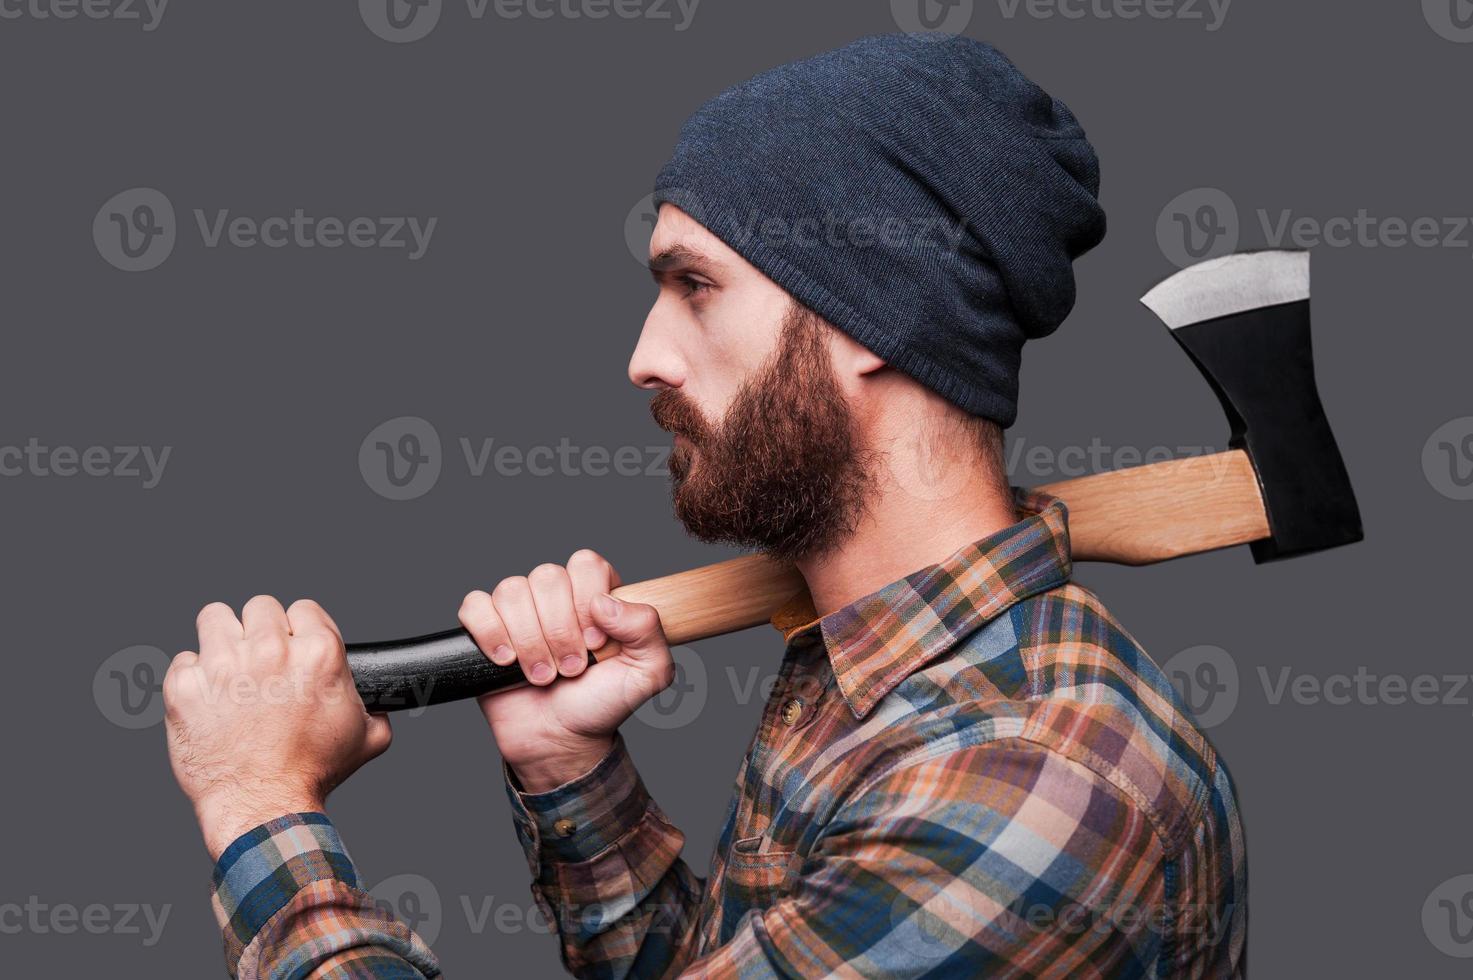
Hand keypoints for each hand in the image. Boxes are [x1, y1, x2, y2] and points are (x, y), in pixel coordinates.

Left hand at [163, 596, 392, 858]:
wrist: (264, 808)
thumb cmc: (311, 774)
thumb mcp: (366, 738)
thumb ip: (375, 710)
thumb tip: (379, 705)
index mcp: (318, 654)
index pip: (303, 609)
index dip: (299, 630)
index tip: (293, 648)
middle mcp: (270, 651)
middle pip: (259, 607)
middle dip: (261, 631)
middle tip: (260, 661)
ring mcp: (223, 666)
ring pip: (214, 617)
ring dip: (222, 639)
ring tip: (226, 666)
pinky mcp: (186, 688)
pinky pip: (182, 660)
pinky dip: (192, 678)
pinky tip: (206, 699)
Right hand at [458, 550, 673, 791]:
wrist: (560, 739)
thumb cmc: (603, 703)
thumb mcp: (648, 672)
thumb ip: (647, 630)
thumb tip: (605, 602)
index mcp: (596, 594)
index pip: (586, 564)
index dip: (587, 601)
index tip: (594, 644)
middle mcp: (557, 595)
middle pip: (547, 576)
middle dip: (558, 630)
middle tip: (570, 668)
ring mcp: (519, 609)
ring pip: (511, 591)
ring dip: (528, 640)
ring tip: (542, 675)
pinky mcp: (486, 628)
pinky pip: (475, 606)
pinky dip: (490, 634)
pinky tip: (506, 660)